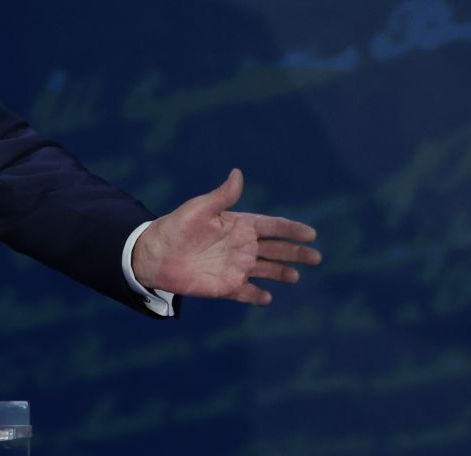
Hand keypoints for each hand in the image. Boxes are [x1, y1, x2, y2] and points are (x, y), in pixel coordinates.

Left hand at [132, 169, 320, 305]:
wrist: (153, 255)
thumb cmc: (175, 227)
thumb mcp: (199, 209)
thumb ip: (221, 196)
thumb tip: (237, 173)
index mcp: (238, 225)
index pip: (272, 226)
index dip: (291, 229)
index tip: (310, 233)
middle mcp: (241, 246)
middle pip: (276, 249)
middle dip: (297, 252)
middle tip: (317, 257)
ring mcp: (235, 267)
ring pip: (267, 271)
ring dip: (283, 273)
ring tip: (295, 277)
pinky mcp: (226, 286)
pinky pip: (247, 293)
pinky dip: (258, 296)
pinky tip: (267, 298)